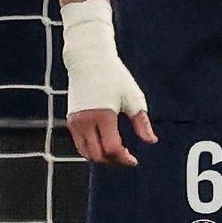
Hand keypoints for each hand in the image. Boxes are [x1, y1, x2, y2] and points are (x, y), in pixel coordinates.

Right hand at [60, 0, 152, 165]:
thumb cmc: (114, 77)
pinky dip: (92, 150)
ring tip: (117, 154)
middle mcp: (85, 121)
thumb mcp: (133, 98)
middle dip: (113, 161)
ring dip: (101, 158)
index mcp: (103, 116)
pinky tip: (105, 146)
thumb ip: (141, 122)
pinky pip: (80, 144)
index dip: (124, 159)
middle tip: (127, 159)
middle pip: (97, 155)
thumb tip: (151, 141)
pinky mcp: (70, 120)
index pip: (111, 148)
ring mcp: (75, 122)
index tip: (134, 161)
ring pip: (85, 153)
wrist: (88, 61)